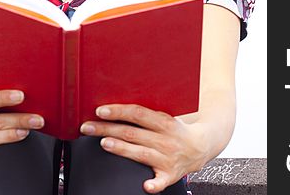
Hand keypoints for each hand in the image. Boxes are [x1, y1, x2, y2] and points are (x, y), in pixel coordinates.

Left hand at [80, 104, 207, 193]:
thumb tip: (116, 104)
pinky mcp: (170, 175)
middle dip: (107, 129)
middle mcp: (165, 139)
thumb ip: (144, 113)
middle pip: (132, 132)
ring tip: (104, 143)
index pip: (137, 113)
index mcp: (163, 121)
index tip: (100, 110)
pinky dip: (153, 184)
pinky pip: (160, 181)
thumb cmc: (176, 129)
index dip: (118, 111)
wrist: (201, 146)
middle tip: (87, 127)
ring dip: (121, 148)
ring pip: (140, 153)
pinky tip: (144, 185)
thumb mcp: (164, 115)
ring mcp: (167, 158)